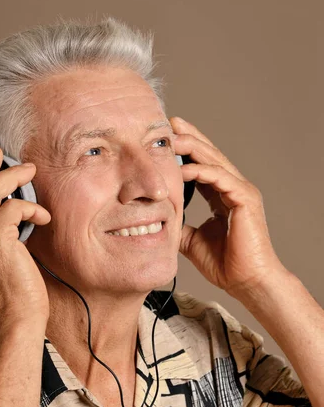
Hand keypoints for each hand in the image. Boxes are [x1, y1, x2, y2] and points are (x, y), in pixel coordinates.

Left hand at [170, 117, 286, 297]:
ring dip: (193, 147)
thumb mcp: (191, 240)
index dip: (186, 150)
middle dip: (189, 138)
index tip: (166, 138)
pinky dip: (202, 171)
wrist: (245, 282)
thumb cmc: (225, 264)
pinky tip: (184, 168)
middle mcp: (233, 189)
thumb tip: (160, 220)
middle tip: (169, 124)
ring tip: (173, 137)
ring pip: (215, 161)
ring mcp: (241, 192)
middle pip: (209, 155)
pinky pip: (221, 178)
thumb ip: (179, 225)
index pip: (202, 165)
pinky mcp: (246, 200)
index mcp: (222, 195)